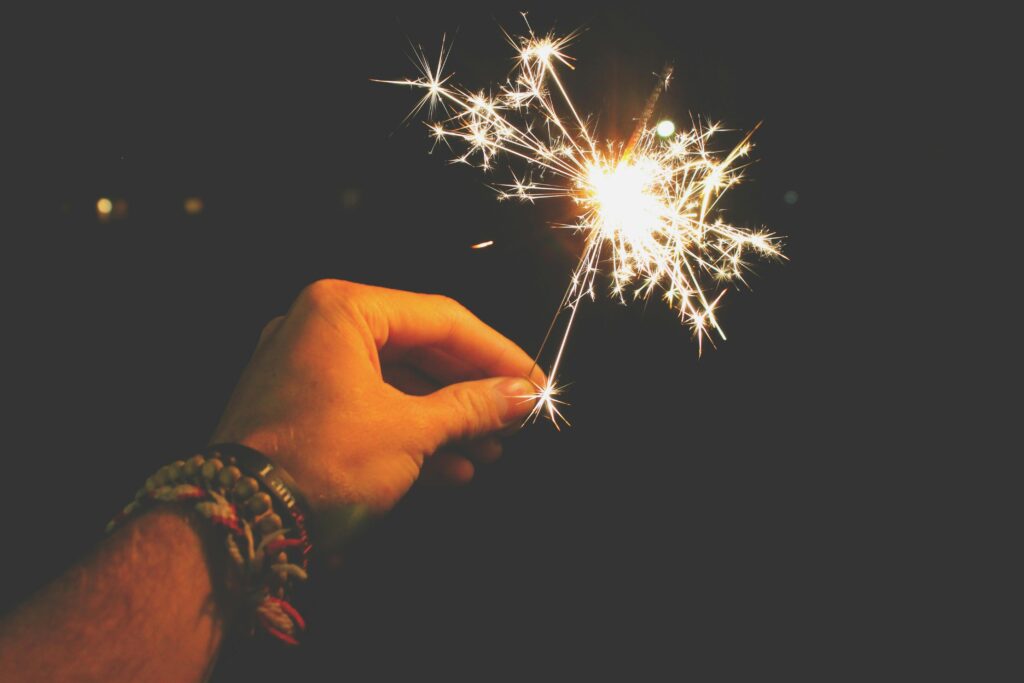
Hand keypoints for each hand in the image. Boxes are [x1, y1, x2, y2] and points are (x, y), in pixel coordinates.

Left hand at [211, 280, 543, 519]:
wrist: (242, 525)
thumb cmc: (320, 462)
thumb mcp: (410, 431)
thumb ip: (472, 407)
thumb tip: (521, 395)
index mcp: (342, 311)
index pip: (441, 320)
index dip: (495, 353)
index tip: (532, 379)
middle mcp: (320, 330)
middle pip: (420, 350)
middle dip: (471, 391)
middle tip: (514, 415)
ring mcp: (307, 371)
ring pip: (397, 384)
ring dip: (446, 418)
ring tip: (489, 448)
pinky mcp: (302, 412)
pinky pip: (370, 409)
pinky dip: (412, 434)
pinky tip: (453, 467)